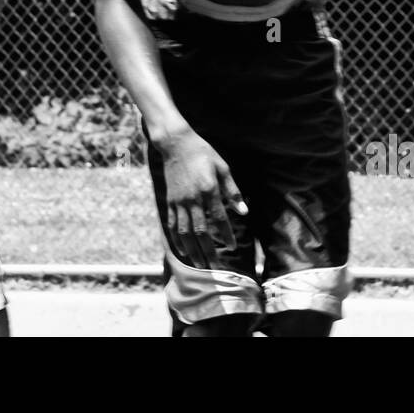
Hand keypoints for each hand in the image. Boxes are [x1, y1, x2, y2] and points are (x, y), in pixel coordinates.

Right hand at [157, 130, 246, 269]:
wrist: (176, 144)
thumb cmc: (203, 153)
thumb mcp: (223, 168)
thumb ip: (232, 191)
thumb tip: (243, 212)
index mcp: (208, 190)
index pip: (219, 219)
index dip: (226, 235)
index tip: (232, 247)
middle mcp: (192, 199)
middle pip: (200, 231)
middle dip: (208, 251)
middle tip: (215, 268)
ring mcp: (179, 202)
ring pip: (185, 232)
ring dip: (193, 250)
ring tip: (200, 265)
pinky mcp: (170, 202)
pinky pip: (172, 225)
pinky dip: (177, 240)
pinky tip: (184, 251)